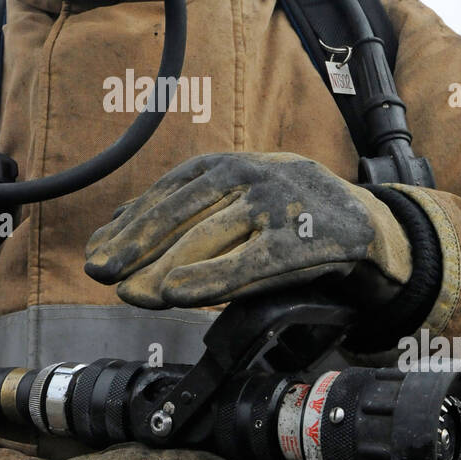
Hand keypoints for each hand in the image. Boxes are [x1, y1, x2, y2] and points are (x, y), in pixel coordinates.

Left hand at [84, 151, 412, 308]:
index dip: (129, 227)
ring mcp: (276, 204)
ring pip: (208, 238)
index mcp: (225, 165)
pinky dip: (208, 280)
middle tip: (102, 273)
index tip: (96, 255)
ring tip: (132, 292)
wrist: (364, 225)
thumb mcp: (231, 200)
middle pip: (181, 215)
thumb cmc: (284, 215)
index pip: (166, 195)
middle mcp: (248, 175)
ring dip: (163, 268)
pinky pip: (247, 264)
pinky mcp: (300, 240)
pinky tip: (177, 294)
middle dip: (136, 247)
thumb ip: (178, 212)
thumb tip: (109, 231)